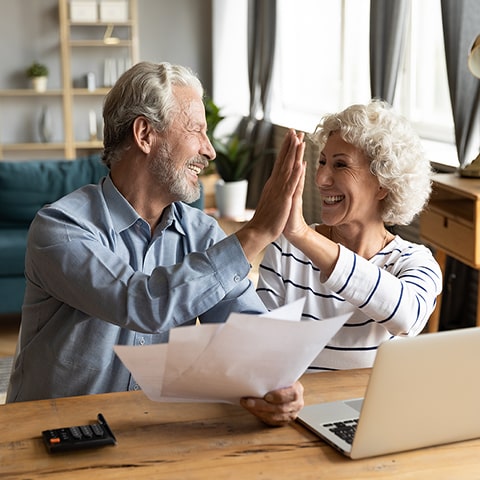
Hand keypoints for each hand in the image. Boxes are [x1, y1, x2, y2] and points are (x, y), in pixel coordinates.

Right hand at [235, 130, 304, 262]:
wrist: (259, 231)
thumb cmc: (266, 219)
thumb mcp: (272, 200)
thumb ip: (275, 190)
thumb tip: (276, 181)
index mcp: (273, 183)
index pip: (280, 162)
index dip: (286, 149)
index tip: (291, 136)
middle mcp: (275, 183)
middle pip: (283, 160)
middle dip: (290, 145)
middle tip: (294, 130)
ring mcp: (279, 190)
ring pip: (287, 168)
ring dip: (293, 154)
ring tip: (299, 140)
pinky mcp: (283, 199)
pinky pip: (291, 184)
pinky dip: (295, 173)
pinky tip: (300, 163)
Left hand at [240, 381, 303, 426]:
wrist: (285, 388)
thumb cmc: (280, 380)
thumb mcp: (281, 375)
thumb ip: (274, 376)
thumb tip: (257, 370)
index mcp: (297, 390)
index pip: (291, 395)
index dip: (278, 396)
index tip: (266, 396)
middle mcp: (297, 404)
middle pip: (280, 408)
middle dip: (262, 405)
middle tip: (248, 401)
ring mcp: (291, 414)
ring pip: (274, 417)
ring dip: (258, 411)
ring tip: (247, 405)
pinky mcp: (284, 421)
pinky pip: (271, 422)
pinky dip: (259, 416)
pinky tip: (252, 410)